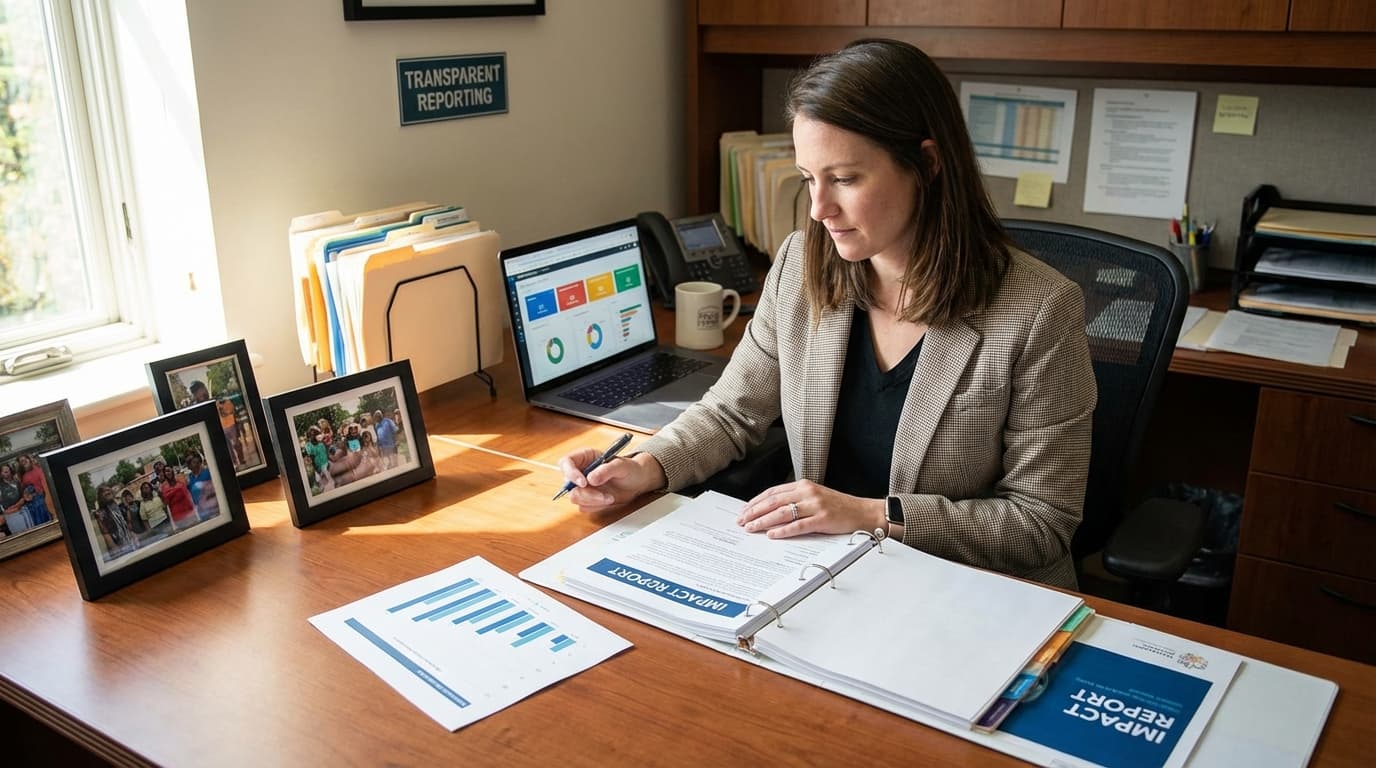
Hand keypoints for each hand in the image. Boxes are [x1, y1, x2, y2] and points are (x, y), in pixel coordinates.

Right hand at [557, 449, 665, 511]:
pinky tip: (608, 500)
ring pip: (575, 498)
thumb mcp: (621, 466)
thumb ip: (606, 470)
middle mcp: (581, 472)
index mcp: (585, 457)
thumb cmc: (630, 469)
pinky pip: (584, 507)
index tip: (584, 483)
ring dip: (593, 501)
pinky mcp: (587, 499)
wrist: (637, 482)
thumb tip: (590, 479)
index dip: (570, 473)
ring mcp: (583, 487)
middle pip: (568, 485)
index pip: (566, 463)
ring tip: (610, 497)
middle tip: (603, 496)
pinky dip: (596, 506)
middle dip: (586, 493)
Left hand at [737, 479, 884, 538]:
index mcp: (803, 485)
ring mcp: (815, 505)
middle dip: (754, 511)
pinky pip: (798, 525)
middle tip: (741, 520)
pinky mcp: (822, 519)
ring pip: (782, 513)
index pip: (773, 492)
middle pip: (773, 501)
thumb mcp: (815, 497)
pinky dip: (783, 530)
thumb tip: (771, 511)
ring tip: (751, 528)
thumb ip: (795, 500)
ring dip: (763, 521)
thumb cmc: (839, 507)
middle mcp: (807, 492)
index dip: (756, 501)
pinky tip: (772, 534)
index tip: (744, 510)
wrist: (863, 512)